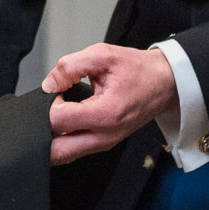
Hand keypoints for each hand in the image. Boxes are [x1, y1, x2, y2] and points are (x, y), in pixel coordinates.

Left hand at [42, 43, 177, 163]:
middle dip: (43, 130)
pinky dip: (62, 139)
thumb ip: (71, 66)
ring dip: (52, 136)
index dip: (49, 104)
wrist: (165, 83)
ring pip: (63, 155)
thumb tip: (49, 83)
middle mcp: (105, 136)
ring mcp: (104, 144)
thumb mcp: (104, 55)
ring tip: (60, 111)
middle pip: (56, 151)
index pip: (58, 121)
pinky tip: (66, 119)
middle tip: (50, 108)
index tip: (59, 89)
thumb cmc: (138, 70)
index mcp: (105, 114)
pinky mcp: (103, 144)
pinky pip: (73, 150)